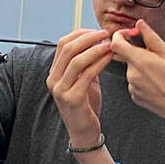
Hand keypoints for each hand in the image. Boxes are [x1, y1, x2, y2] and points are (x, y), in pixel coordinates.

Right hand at [46, 29, 111, 147]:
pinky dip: (100, 63)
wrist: (84, 132)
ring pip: (77, 60)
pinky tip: (110, 58)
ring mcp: (61, 90)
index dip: (81, 33)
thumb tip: (96, 41)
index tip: (97, 31)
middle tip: (106, 34)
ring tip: (111, 44)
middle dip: (89, 38)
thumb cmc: (85, 105)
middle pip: (68, 49)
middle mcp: (53, 80)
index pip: (63, 44)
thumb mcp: (82, 80)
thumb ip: (85, 63)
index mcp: (54, 73)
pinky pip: (87, 75)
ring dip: (96, 49)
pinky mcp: (73, 99)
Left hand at [109, 20, 164, 147]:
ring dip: (144, 66)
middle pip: (127, 56)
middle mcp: (132, 75)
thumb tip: (140, 24)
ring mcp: (132, 87)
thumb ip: (151, 38)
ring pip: (132, 69)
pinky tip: (160, 82)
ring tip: (163, 72)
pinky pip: (136, 82)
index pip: (116, 43)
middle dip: (140, 52)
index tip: (133, 34)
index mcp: (140, 61)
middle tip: (160, 57)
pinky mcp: (135, 97)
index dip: (121, 35)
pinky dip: (144, 78)